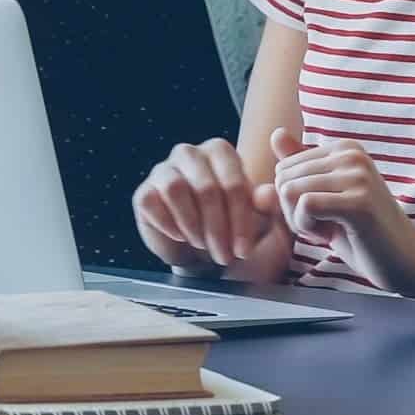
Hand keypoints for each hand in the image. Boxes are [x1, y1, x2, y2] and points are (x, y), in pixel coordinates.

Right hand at [132, 139, 292, 281]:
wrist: (205, 261)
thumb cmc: (236, 236)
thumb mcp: (263, 224)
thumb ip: (270, 207)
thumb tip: (267, 194)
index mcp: (221, 152)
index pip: (234, 182)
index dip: (240, 220)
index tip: (244, 250)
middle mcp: (190, 154)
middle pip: (206, 187)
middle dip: (218, 229)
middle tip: (225, 256)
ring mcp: (164, 170)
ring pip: (176, 190)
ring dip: (193, 226)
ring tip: (203, 244)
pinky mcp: (144, 192)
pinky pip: (152, 203)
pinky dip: (170, 226)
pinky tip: (182, 238)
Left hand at [270, 129, 414, 290]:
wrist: (405, 259)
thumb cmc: (362, 231)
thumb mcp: (326, 194)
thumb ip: (301, 166)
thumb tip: (275, 133)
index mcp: (345, 148)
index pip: (284, 168)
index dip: (293, 200)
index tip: (324, 213)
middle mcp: (352, 154)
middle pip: (284, 178)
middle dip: (293, 211)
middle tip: (326, 225)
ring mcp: (357, 175)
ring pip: (290, 192)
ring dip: (301, 222)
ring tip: (331, 229)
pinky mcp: (359, 201)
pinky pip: (305, 206)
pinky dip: (308, 227)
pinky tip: (330, 235)